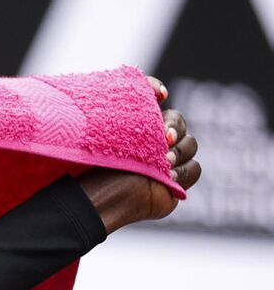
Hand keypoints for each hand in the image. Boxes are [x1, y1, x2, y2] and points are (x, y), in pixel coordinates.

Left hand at [74, 75, 202, 233]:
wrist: (100, 196)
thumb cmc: (96, 163)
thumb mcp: (106, 130)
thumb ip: (128, 105)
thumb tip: (161, 92)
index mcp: (137, 126)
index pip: (156, 99)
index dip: (159, 92)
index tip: (159, 95)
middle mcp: (154, 141)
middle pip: (180, 123)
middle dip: (175, 127)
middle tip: (164, 138)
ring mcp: (167, 162)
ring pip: (191, 145)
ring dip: (179, 151)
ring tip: (163, 161)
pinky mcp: (175, 183)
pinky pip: (194, 169)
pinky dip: (184, 171)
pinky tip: (168, 176)